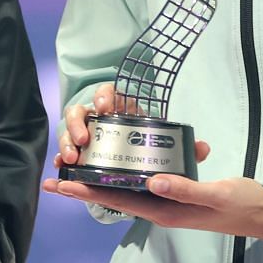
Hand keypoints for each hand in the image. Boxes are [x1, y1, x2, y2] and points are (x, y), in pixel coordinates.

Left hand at [46, 169, 262, 238]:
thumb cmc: (242, 204)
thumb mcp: (216, 194)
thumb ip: (187, 189)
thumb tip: (153, 182)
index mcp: (166, 211)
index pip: (118, 201)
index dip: (89, 193)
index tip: (62, 186)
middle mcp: (161, 209)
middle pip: (114, 198)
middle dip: (84, 189)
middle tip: (54, 179)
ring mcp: (168, 203)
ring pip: (126, 191)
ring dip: (100, 183)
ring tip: (76, 171)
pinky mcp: (176, 194)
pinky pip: (144, 184)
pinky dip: (127, 175)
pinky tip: (119, 163)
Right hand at [55, 83, 212, 167]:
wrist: (137, 168)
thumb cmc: (149, 150)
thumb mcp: (168, 149)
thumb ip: (184, 149)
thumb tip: (202, 148)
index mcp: (121, 111)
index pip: (109, 93)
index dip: (104, 95)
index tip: (105, 107)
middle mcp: (99, 120)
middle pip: (81, 110)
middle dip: (78, 122)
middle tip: (84, 139)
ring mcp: (85, 134)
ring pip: (69, 130)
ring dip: (66, 141)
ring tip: (72, 159)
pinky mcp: (78, 152)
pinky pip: (64, 152)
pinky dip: (60, 159)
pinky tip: (60, 170)